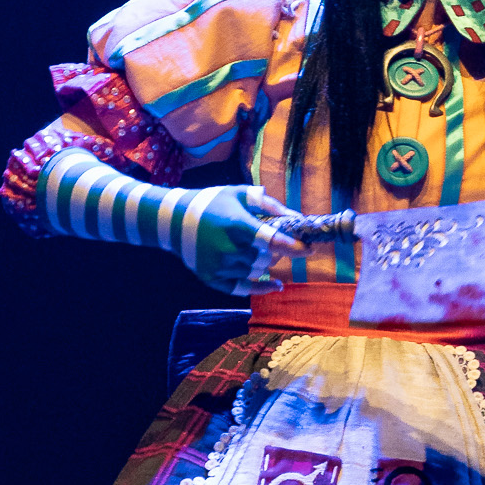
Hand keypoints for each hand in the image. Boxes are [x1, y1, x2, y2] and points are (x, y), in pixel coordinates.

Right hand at [177, 185, 325, 292]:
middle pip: (266, 259)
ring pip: (256, 272)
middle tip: (273, 243)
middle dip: (275, 252)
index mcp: (236, 224)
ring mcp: (218, 265)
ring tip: (261, 253)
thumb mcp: (239, 194)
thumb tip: (298, 218)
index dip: (295, 247)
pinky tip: (274, 285)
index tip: (311, 249)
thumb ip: (269, 205)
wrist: (173, 219)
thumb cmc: (212, 202)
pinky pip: (242, 289)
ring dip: (265, 264)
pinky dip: (260, 288)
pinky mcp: (211, 278)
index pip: (272, 240)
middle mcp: (227, 248)